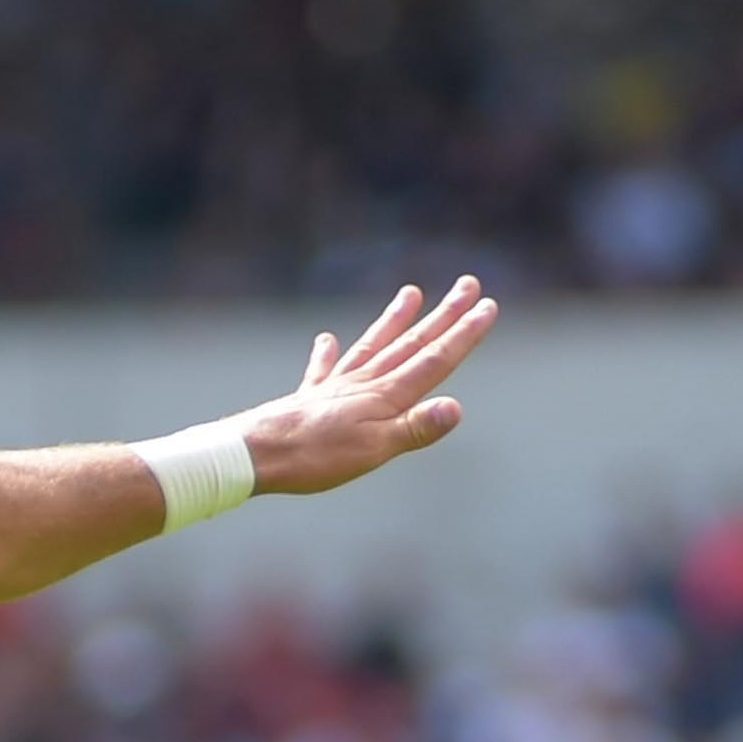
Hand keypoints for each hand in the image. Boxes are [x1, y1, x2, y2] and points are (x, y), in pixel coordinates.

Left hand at [239, 276, 500, 496]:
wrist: (255, 454)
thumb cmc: (316, 457)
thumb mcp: (374, 450)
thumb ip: (415, 428)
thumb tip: (457, 407)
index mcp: (385, 396)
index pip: (434, 360)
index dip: (463, 335)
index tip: (487, 306)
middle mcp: (364, 383)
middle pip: (411, 343)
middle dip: (443, 316)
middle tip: (467, 284)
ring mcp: (335, 387)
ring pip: (373, 345)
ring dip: (394, 320)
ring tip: (412, 292)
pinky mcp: (308, 398)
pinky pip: (323, 369)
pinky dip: (327, 352)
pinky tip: (327, 338)